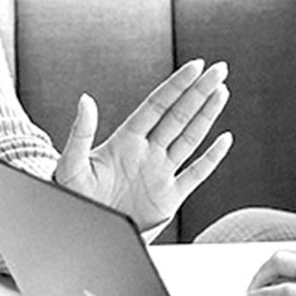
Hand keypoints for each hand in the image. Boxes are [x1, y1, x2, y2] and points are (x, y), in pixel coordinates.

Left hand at [53, 59, 234, 230]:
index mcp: (126, 141)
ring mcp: (160, 173)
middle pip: (179, 115)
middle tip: (219, 69)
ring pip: (191, 138)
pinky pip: (196, 174)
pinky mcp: (169, 198)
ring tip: (222, 91)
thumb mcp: (71, 164)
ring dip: (207, 115)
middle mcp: (147, 152)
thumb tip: (85, 99)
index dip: (177, 85)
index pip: (157, 105)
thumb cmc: (73, 196)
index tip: (195, 66)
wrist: (83, 230)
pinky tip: (224, 139)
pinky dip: (211, 158)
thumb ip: (80, 132)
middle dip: (200, 91)